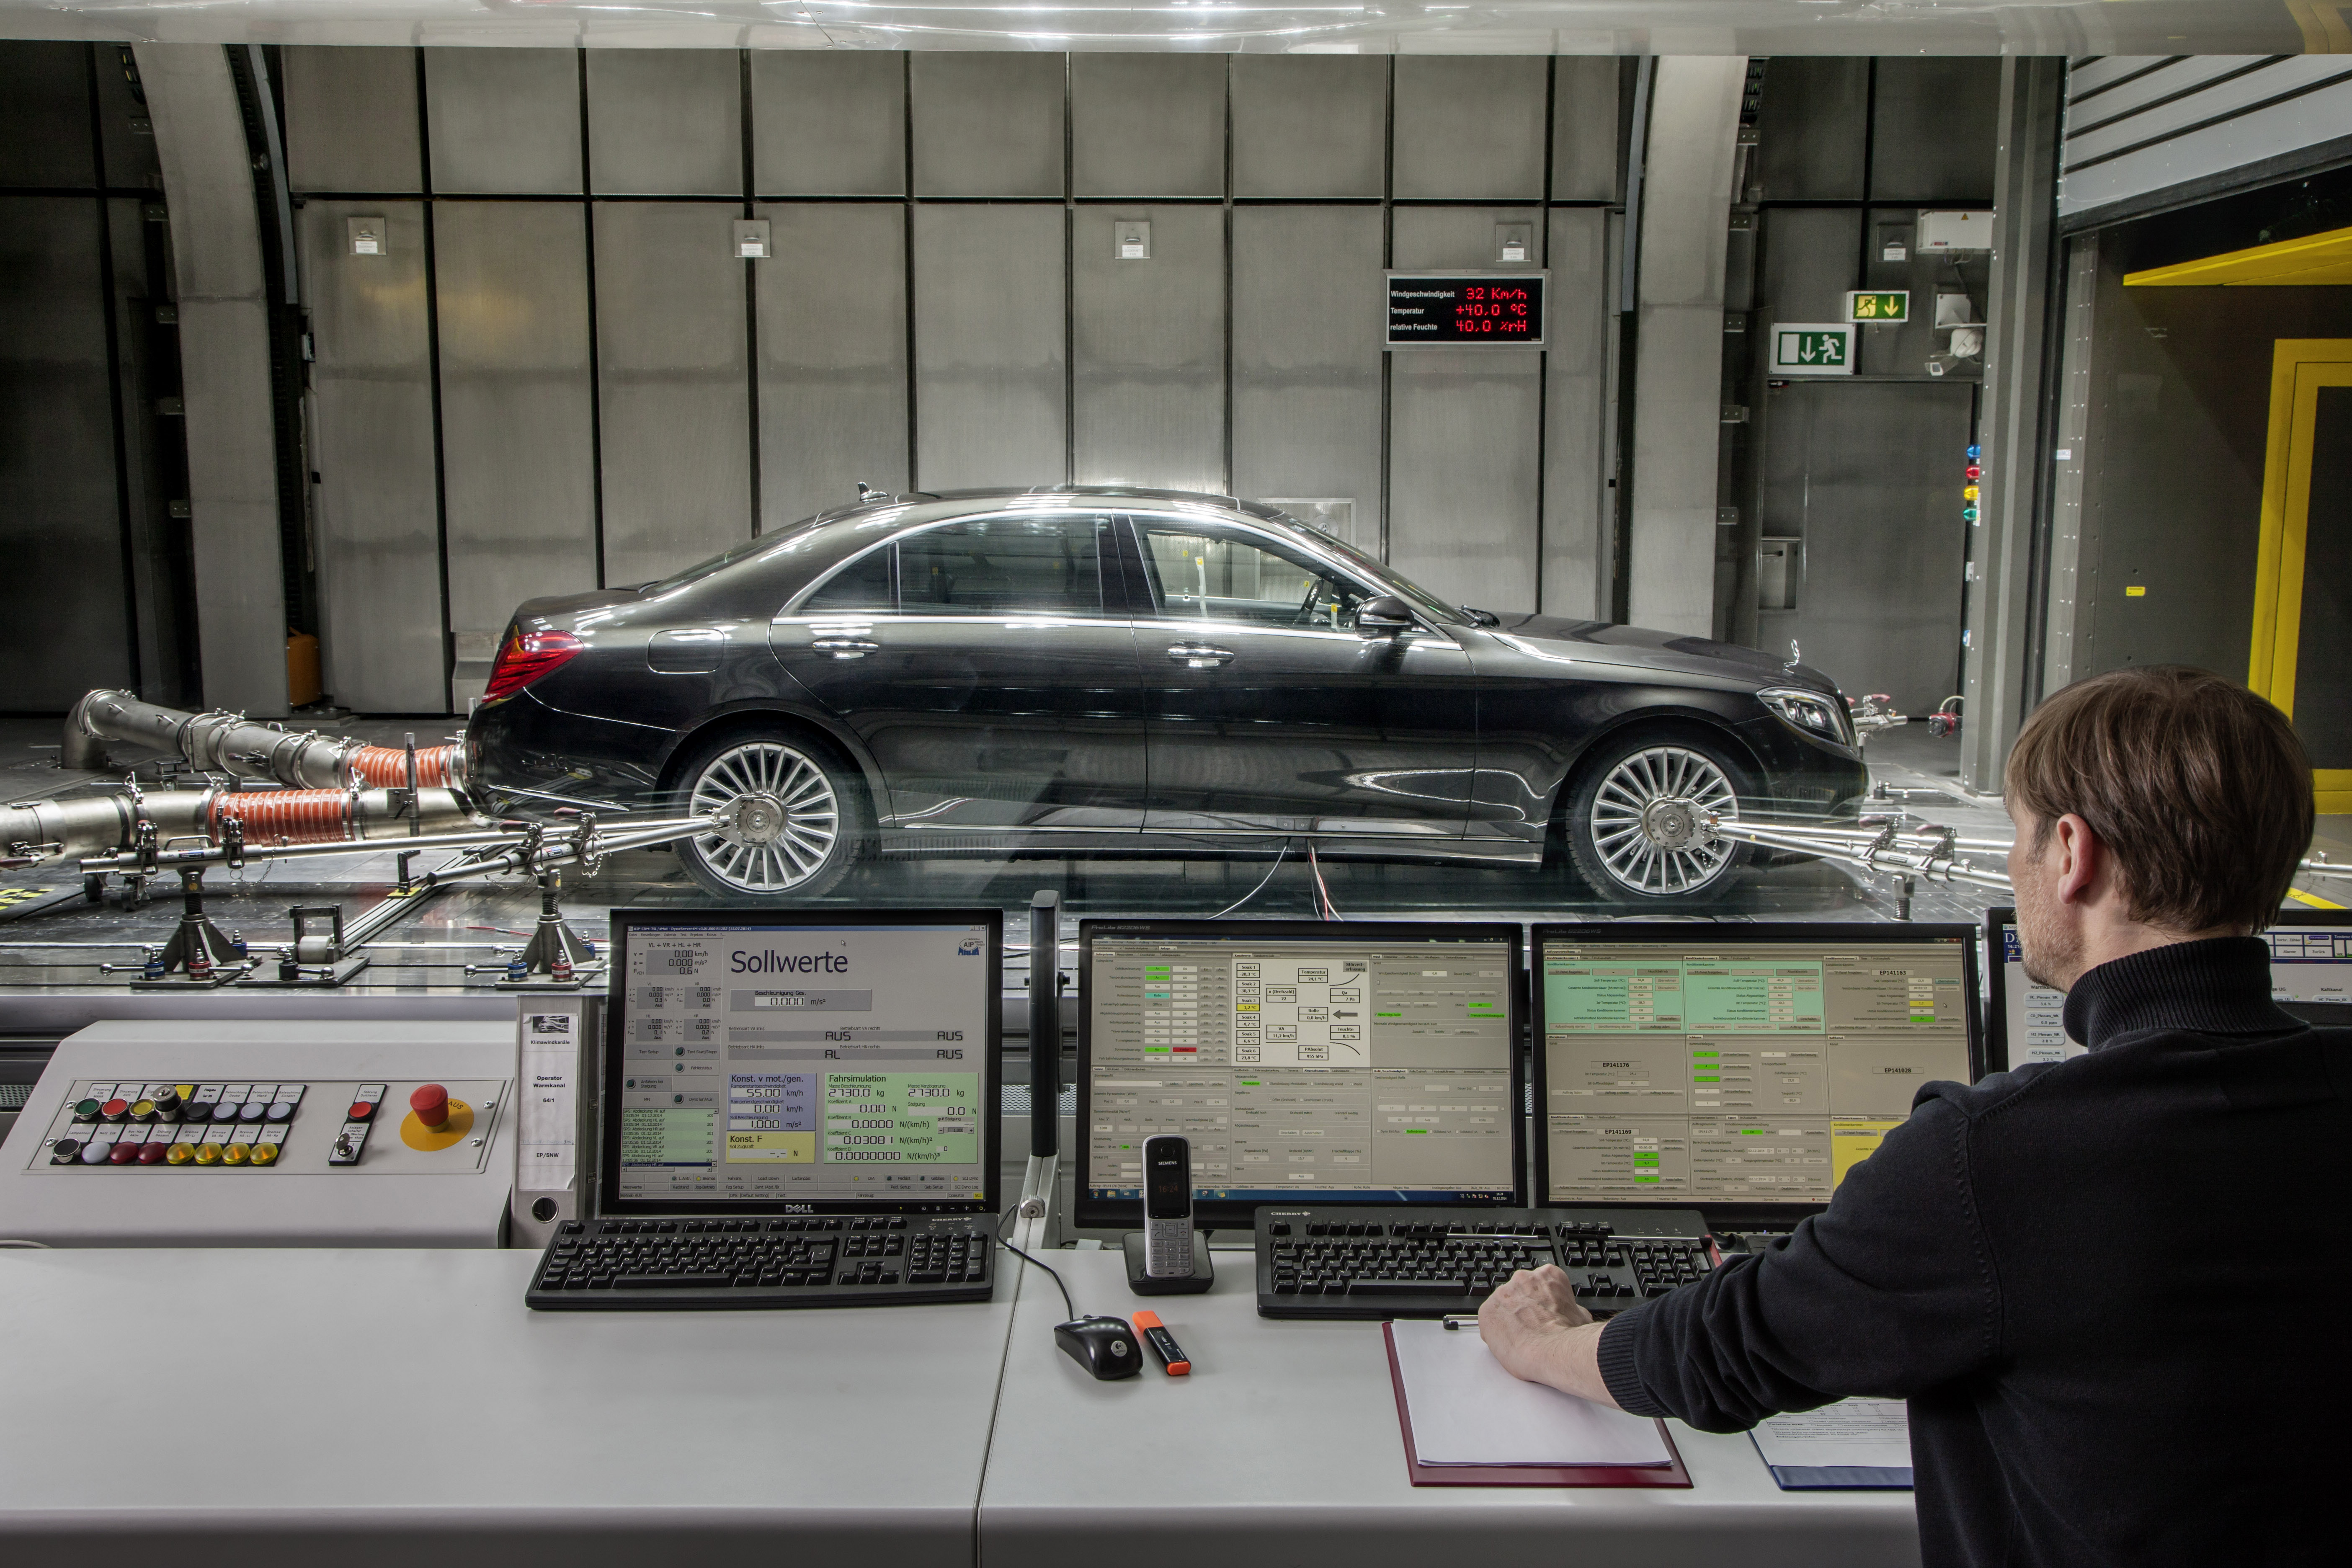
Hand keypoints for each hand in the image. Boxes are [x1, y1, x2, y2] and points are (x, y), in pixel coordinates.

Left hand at [1478, 1264, 1614, 1403]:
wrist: (1555, 1352)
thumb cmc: (1570, 1337)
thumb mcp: (1580, 1315)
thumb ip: (1568, 1307)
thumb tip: (1571, 1314)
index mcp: (1547, 1276)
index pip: (1537, 1285)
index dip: (1539, 1304)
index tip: (1541, 1315)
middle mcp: (1523, 1278)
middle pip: (1517, 1294)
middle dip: (1522, 1311)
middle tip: (1532, 1330)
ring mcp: (1503, 1294)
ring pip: (1501, 1308)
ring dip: (1508, 1321)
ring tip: (1522, 1340)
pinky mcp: (1487, 1312)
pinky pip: (1488, 1323)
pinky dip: (1495, 1334)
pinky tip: (1510, 1345)